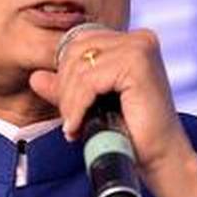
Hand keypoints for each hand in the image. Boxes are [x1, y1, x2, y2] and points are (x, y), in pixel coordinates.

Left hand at [29, 28, 196, 196]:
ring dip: (69, 102)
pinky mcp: (137, 63)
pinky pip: (89, 81)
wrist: (160, 158)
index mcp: (131, 42)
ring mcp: (140, 47)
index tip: (68, 109)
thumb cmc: (131, 132)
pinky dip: (77, 106)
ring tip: (74, 126)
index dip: (65, 76)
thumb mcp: (92, 105)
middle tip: (70, 120)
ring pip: (80, 67)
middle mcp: (139, 38)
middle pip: (75, 51)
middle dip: (65, 89)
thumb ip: (67, 88)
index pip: (78, 44)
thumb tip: (36, 77)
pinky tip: (78, 127)